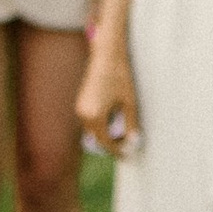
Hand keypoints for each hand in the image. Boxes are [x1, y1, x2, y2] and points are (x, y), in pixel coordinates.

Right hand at [76, 41, 139, 155]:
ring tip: (121, 131)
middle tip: (125, 145)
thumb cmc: (119, 77)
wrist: (106, 57)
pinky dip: (99, 125)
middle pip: (96, 139)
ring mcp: (79, 108)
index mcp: (95, 116)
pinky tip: (113, 119)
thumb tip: (133, 142)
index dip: (117, 150)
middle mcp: (83, 114)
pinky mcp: (80, 103)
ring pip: (92, 130)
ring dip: (104, 134)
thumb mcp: (129, 103)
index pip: (105, 142)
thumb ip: (131, 124)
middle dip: (110, 144)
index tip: (126, 154)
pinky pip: (89, 121)